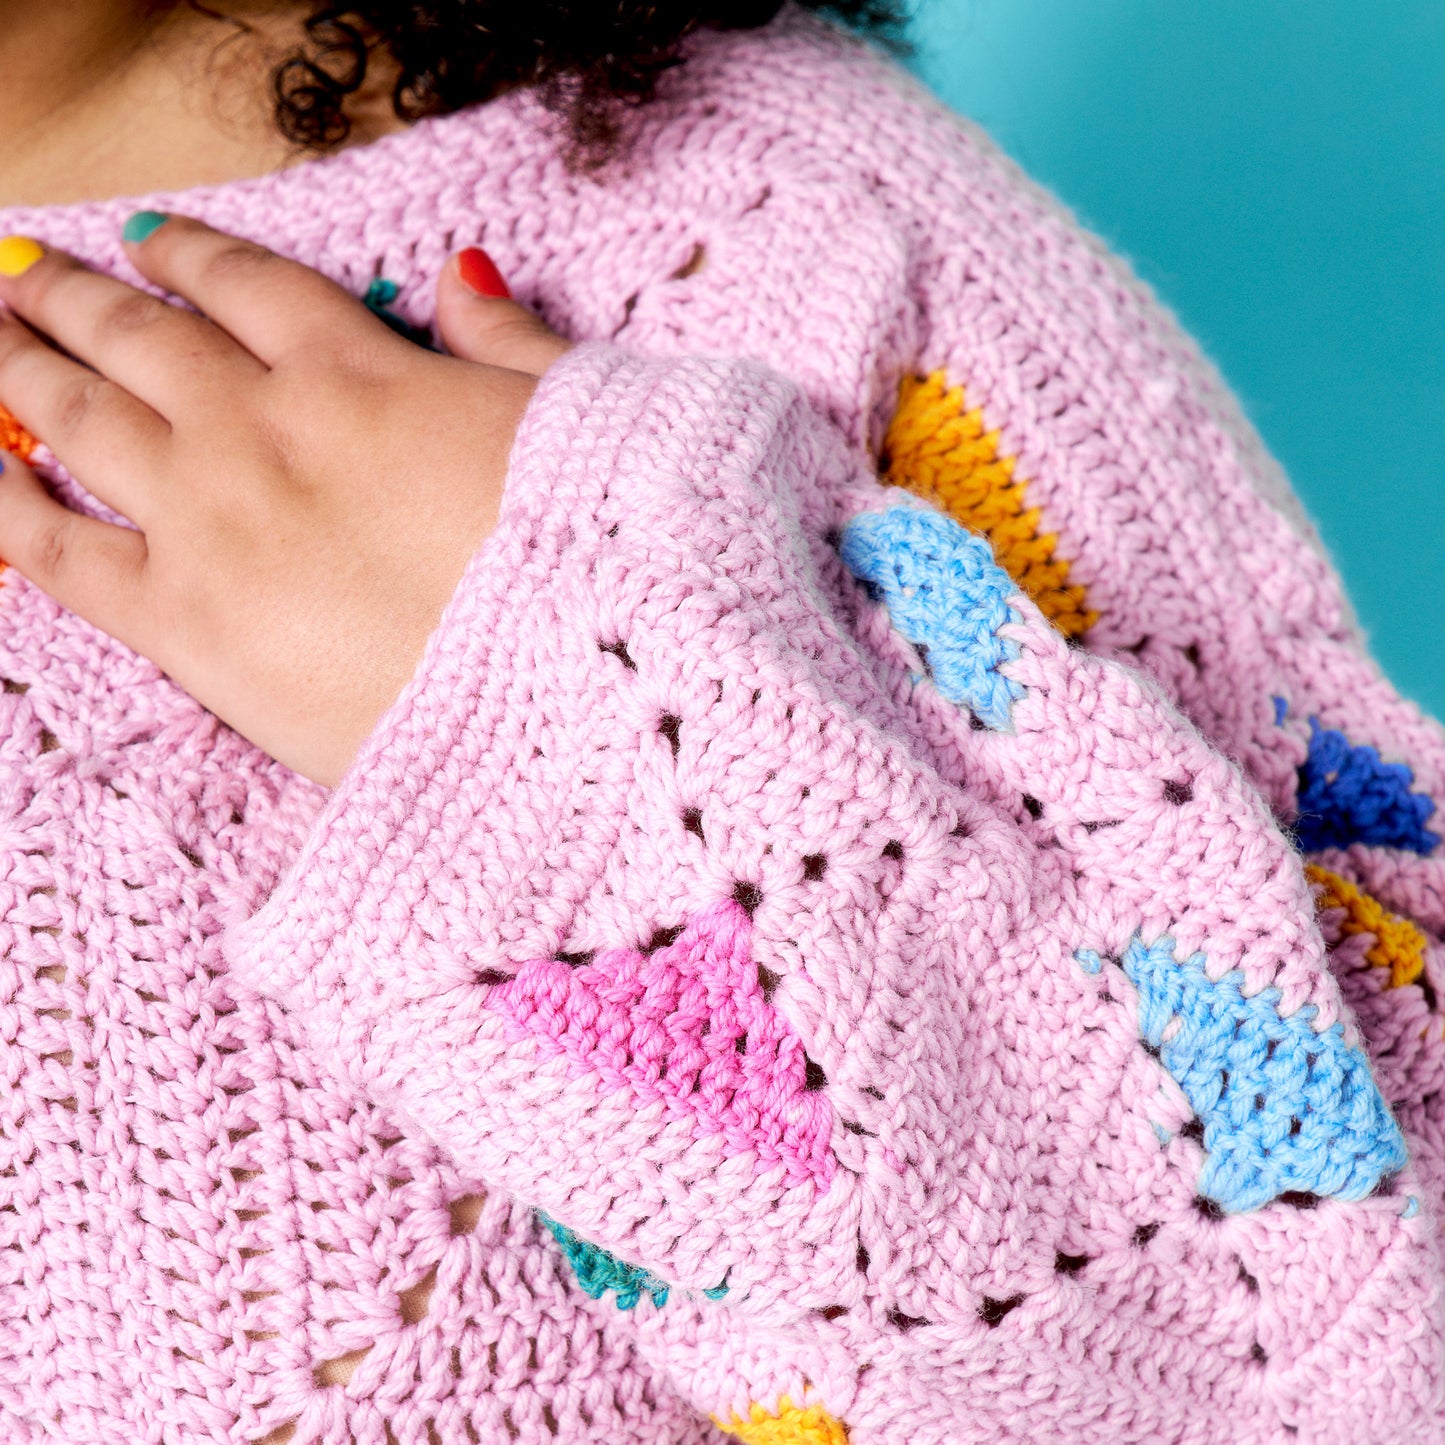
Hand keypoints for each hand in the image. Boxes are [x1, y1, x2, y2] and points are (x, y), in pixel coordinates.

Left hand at [0, 217, 568, 785]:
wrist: (557, 706)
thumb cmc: (587, 570)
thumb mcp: (577, 425)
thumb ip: (507, 345)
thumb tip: (460, 273)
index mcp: (361, 375)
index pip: (250, 287)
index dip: (191, 254)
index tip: (147, 239)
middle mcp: (265, 429)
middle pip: (143, 337)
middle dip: (78, 297)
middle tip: (28, 274)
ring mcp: (210, 520)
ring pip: (82, 415)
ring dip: (23, 365)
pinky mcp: (183, 621)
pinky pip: (56, 548)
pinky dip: (2, 501)